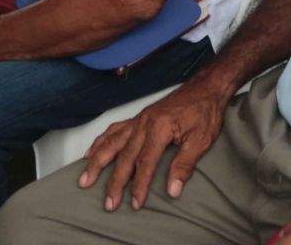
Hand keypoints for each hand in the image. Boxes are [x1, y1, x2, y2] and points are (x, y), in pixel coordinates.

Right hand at [80, 77, 233, 210]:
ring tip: (85, 180)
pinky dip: (100, 142)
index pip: (145, 163)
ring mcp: (139, 119)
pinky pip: (114, 130)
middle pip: (124, 156)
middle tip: (108, 203)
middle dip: (114, 182)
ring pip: (112, 143)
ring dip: (97, 162)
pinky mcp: (138, 117)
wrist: (206, 87)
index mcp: (160, 128)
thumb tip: (173, 190)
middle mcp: (144, 123)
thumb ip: (185, 164)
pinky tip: (90, 153)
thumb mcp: (202, 139)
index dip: (139, 185)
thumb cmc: (205, 111)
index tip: (135, 204)